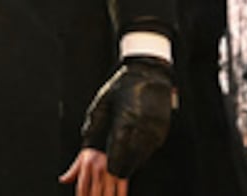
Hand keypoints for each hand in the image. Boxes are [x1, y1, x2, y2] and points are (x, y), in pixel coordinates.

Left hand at [59, 148, 127, 195]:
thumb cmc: (95, 151)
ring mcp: (111, 173)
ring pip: (108, 195)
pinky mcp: (122, 175)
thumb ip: (72, 171)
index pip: (82, 187)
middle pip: (95, 194)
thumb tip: (62, 180)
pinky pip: (121, 192)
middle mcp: (99, 170)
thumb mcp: (82, 157)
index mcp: (87, 165)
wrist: (111, 139)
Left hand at [82, 57, 172, 178]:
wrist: (151, 74)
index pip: (119, 148)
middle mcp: (143, 127)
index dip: (114, 162)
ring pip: (142, 156)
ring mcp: (154, 130)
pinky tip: (134, 154)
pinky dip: (142, 154)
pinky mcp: (162, 131)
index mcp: (126, 117)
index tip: (108, 169)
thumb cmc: (124, 85)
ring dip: (132, 162)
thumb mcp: (105, 98)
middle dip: (122, 166)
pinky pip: (150, 150)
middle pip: (131, 157)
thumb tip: (85, 138)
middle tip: (114, 172)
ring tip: (123, 164)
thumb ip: (95, 120)